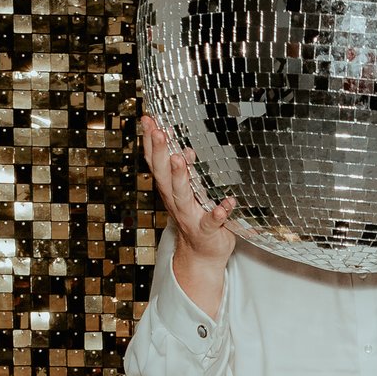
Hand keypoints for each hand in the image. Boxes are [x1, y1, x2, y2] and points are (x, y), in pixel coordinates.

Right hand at [142, 115, 236, 266]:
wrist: (201, 255)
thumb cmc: (196, 219)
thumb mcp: (189, 192)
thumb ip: (187, 173)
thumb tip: (187, 149)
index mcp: (170, 190)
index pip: (156, 162)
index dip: (150, 142)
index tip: (149, 120)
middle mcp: (175, 201)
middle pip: (163, 175)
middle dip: (160, 152)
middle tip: (159, 131)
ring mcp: (190, 216)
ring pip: (181, 195)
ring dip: (180, 177)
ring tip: (180, 158)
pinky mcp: (206, 231)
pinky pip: (211, 221)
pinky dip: (218, 213)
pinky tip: (227, 203)